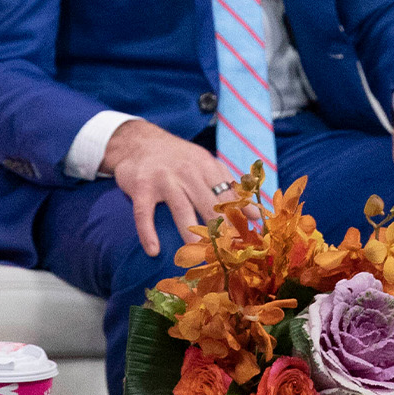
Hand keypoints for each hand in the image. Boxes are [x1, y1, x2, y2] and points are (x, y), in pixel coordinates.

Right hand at [101, 118, 235, 257]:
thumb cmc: (179, 159)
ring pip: (180, 207)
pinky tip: (153, 250)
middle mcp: (187, 171)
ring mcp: (163, 178)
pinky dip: (148, 232)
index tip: (244, 241)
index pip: (227, 195)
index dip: (237, 219)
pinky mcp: (141, 186)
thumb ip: (231, 188)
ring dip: (190, 230)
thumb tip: (255, 216)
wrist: (138, 141)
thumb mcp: (206, 165)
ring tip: (198, 251)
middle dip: (219, 228)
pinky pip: (144, 212)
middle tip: (226, 253)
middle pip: (208, 203)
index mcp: (207, 166)